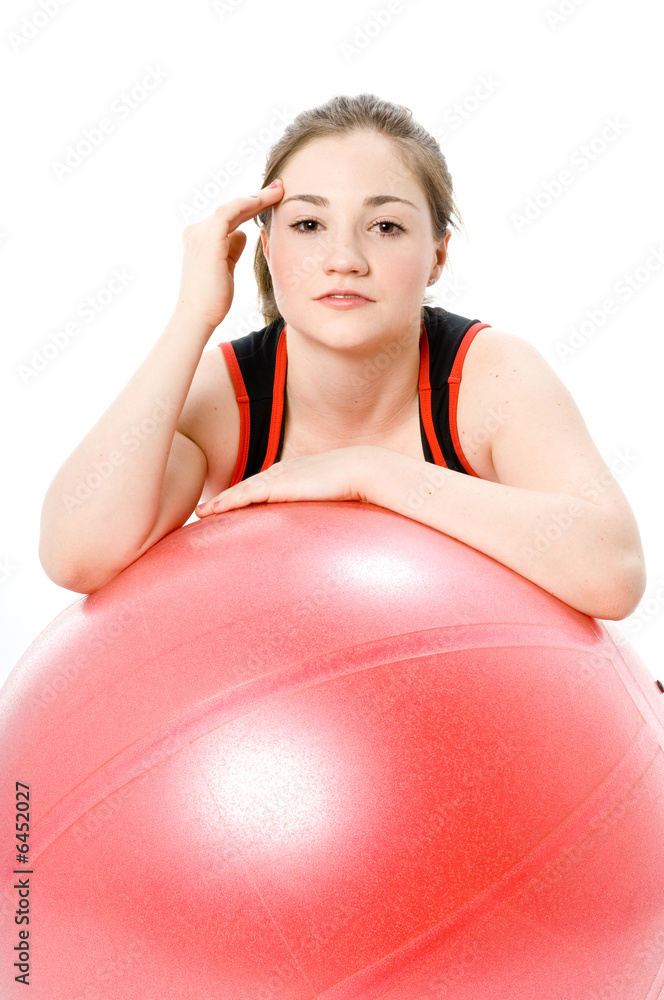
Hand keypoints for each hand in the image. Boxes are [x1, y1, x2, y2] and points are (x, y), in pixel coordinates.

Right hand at [174, 178, 283, 329]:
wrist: (198, 316)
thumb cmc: (212, 298)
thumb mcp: (226, 267)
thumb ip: (232, 248)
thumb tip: (242, 233)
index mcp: (200, 237)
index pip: (229, 216)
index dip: (251, 205)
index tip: (273, 198)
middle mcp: (197, 231)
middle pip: (232, 209)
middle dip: (257, 197)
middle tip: (279, 187)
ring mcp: (199, 234)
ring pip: (232, 207)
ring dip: (257, 198)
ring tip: (277, 191)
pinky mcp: (207, 241)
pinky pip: (227, 213)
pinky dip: (245, 204)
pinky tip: (261, 200)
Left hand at [195, 447, 369, 515]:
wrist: (362, 471)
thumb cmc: (356, 485)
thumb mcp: (334, 497)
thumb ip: (325, 508)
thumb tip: (329, 529)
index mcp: (293, 475)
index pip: (261, 487)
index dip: (242, 497)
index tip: (229, 506)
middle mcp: (280, 473)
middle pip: (245, 488)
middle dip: (224, 499)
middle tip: (203, 511)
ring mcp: (277, 478)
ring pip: (239, 492)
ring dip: (219, 503)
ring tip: (201, 513)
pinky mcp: (276, 486)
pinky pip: (244, 495)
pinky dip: (226, 502)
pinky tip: (211, 511)